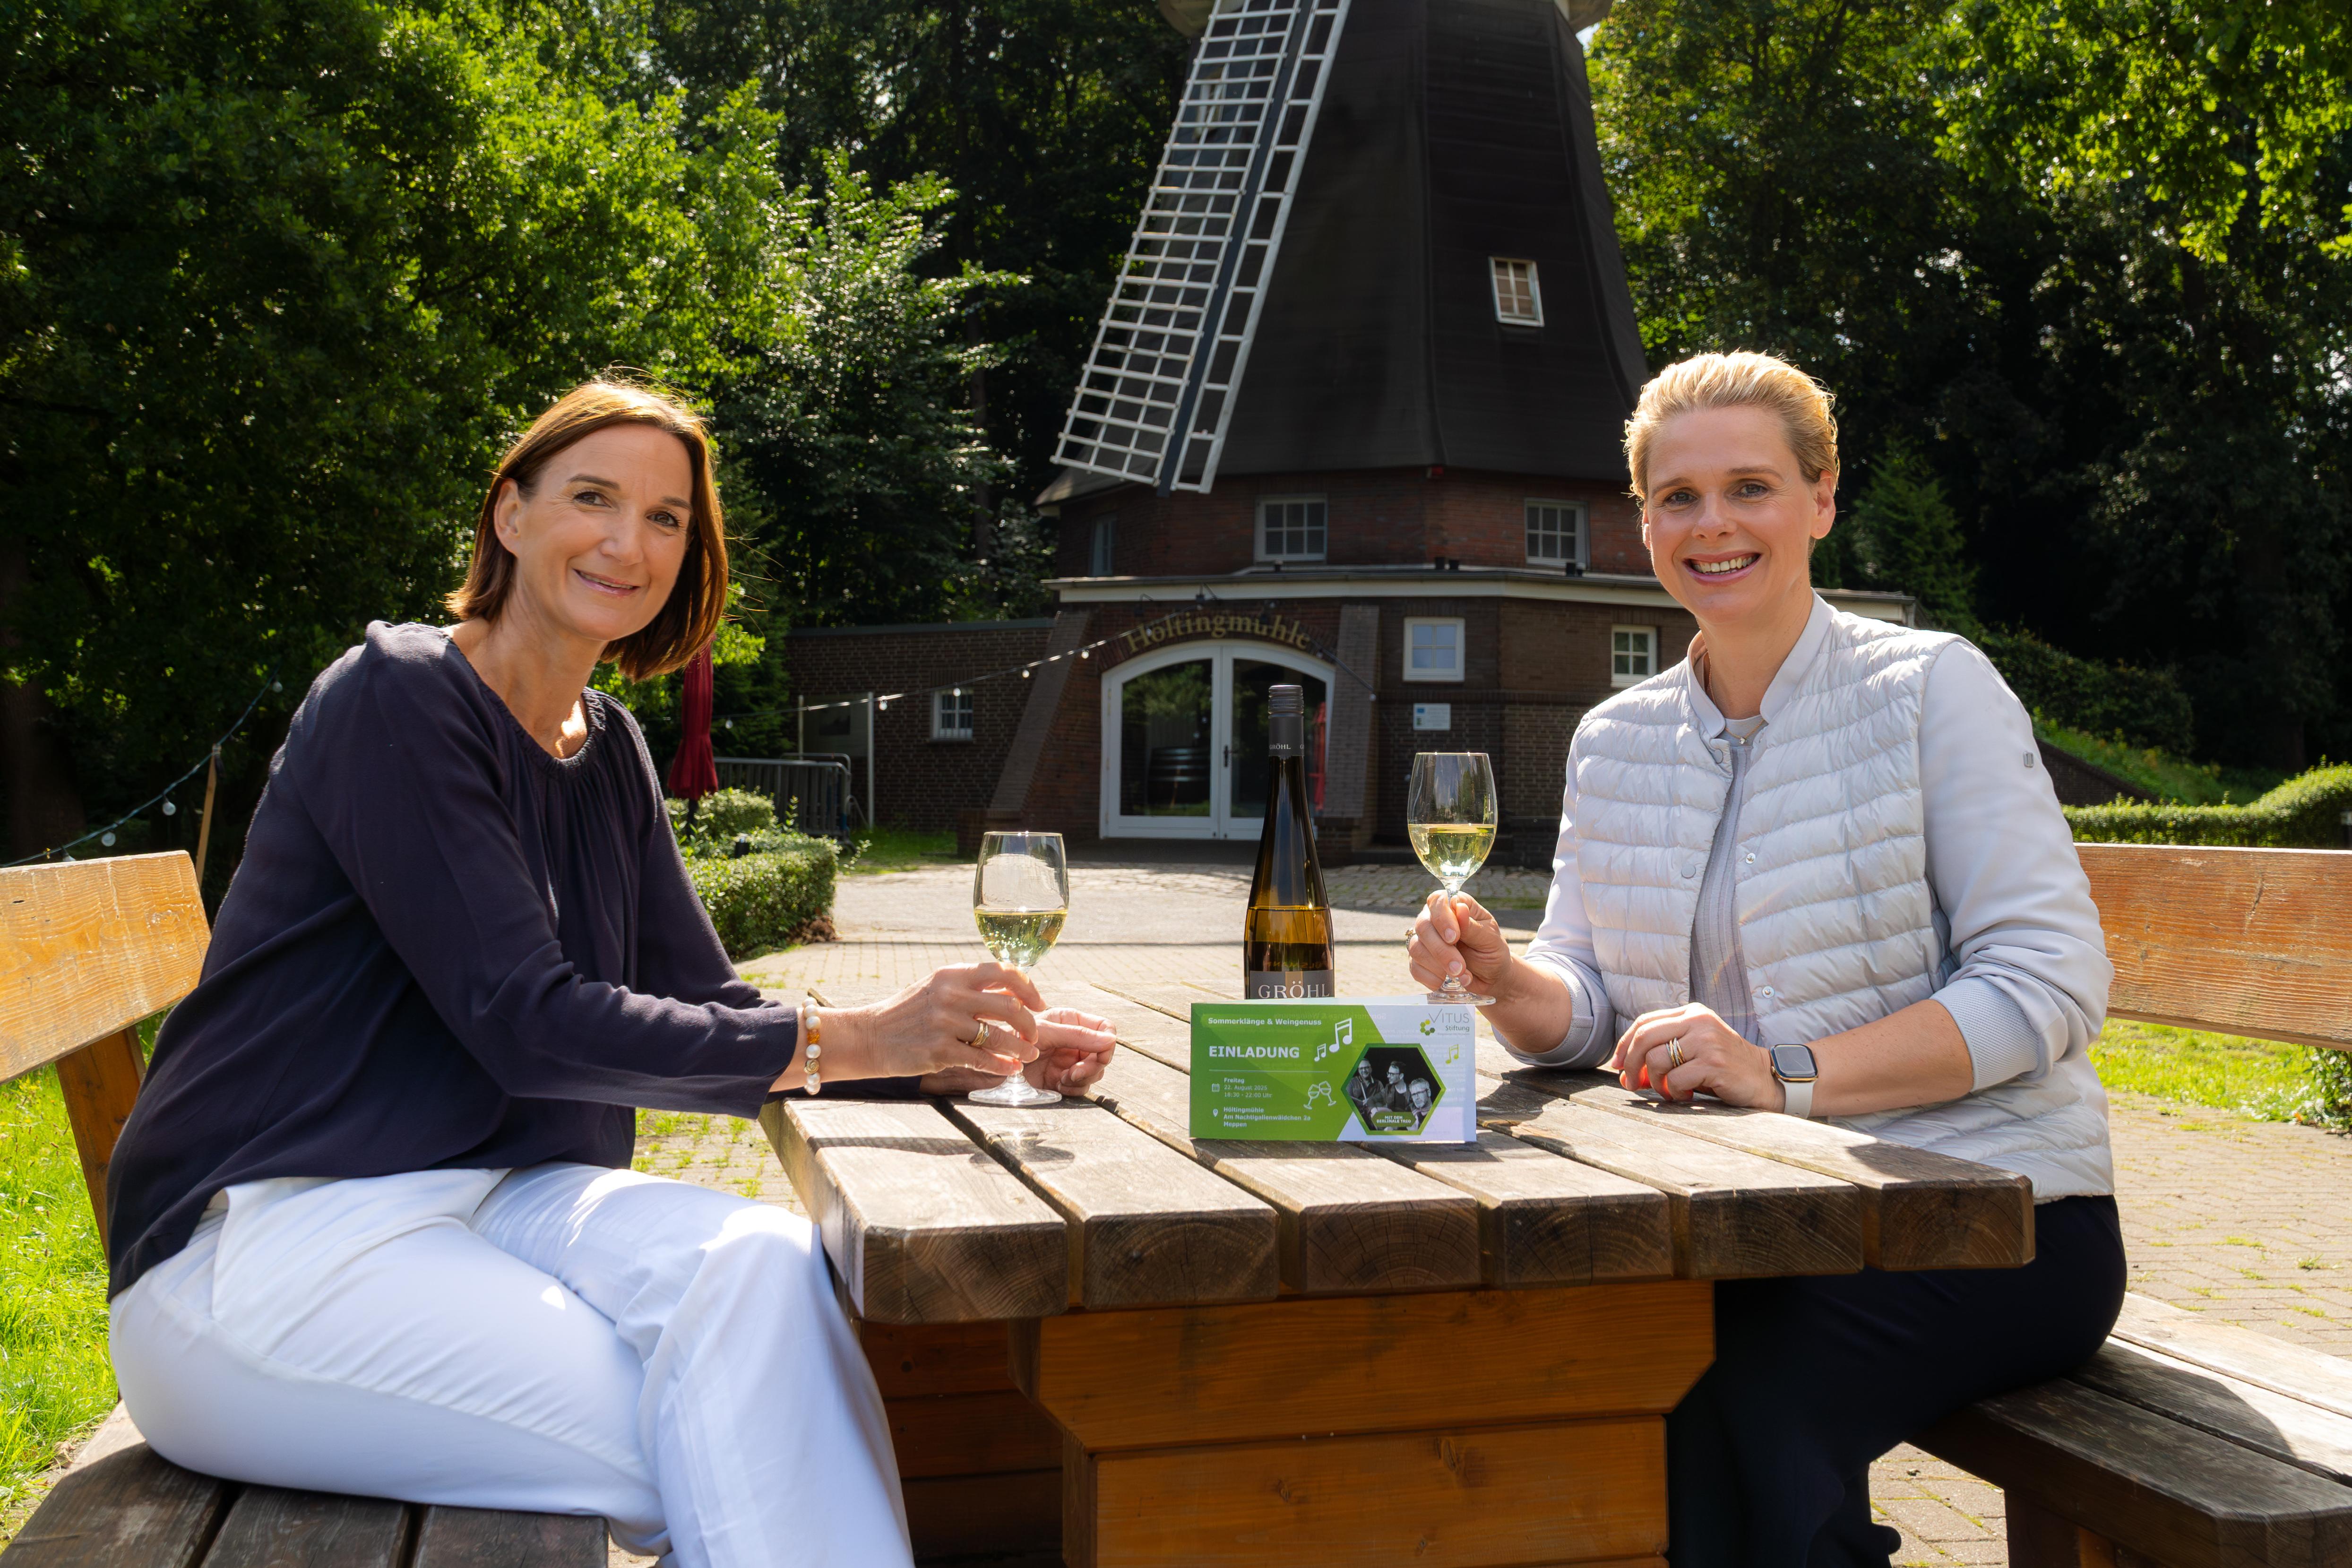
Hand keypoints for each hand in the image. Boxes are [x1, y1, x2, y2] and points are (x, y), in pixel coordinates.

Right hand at [808, 962, 1044, 1086]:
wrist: (869, 1037)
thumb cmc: (908, 1014)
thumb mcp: (937, 989)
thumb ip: (972, 988)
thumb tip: (1014, 995)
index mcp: (952, 974)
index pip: (1003, 972)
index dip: (1029, 988)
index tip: (1039, 1003)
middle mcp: (950, 995)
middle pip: (1009, 1007)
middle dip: (1030, 1024)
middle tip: (1034, 1037)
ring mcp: (944, 1023)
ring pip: (999, 1037)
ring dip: (1020, 1049)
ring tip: (1028, 1056)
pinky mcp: (938, 1050)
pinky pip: (981, 1059)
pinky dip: (1001, 1066)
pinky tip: (1010, 1070)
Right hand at [1406, 892, 1512, 997]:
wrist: (1491, 978)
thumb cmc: (1491, 952)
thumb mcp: (1490, 939)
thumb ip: (1473, 926)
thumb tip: (1460, 908)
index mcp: (1454, 907)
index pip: (1437, 901)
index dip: (1442, 918)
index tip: (1454, 937)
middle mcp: (1435, 920)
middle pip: (1423, 926)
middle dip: (1441, 950)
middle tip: (1459, 967)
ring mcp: (1425, 941)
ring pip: (1416, 948)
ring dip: (1437, 965)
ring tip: (1461, 976)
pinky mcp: (1419, 961)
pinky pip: (1415, 967)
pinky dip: (1432, 978)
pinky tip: (1447, 981)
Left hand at [1608, 1003, 1783, 1109]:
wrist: (1763, 1079)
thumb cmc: (1721, 1069)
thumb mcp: (1691, 1053)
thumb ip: (1661, 1055)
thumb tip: (1623, 1073)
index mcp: (1691, 1012)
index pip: (1644, 1022)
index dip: (1624, 1044)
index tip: (1617, 1065)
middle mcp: (1698, 1021)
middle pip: (1644, 1036)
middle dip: (1630, 1063)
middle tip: (1630, 1084)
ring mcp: (1707, 1040)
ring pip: (1657, 1059)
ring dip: (1656, 1082)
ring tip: (1669, 1091)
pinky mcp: (1714, 1062)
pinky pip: (1675, 1079)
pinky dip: (1674, 1092)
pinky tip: (1685, 1095)